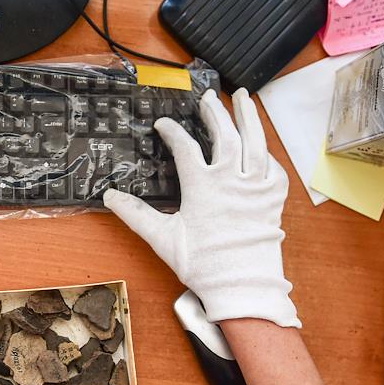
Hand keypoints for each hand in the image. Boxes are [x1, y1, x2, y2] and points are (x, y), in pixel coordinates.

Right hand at [104, 88, 298, 327]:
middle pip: (225, 135)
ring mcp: (255, 188)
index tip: (164, 124)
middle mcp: (231, 181)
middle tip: (207, 97)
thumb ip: (136, 215)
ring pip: (255, 143)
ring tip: (242, 98)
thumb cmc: (203, 265)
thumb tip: (110, 197)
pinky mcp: (273, 200)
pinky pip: (272, 168)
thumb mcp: (163, 239)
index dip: (173, 132)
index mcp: (203, 187)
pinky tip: (260, 146)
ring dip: (249, 118)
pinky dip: (265, 153)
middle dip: (215, 112)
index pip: (186, 147)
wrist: (243, 287)